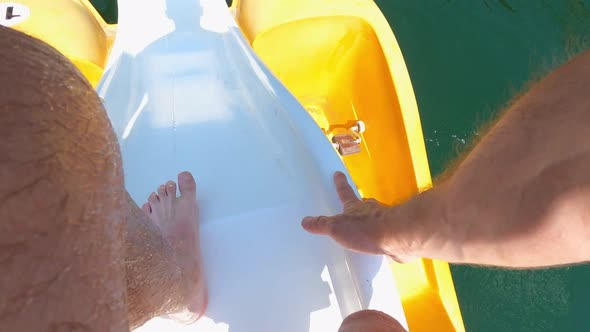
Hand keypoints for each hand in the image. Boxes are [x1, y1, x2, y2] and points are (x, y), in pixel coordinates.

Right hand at [301, 172, 415, 261]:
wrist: (397, 237)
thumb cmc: (366, 229)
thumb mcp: (337, 227)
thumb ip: (322, 224)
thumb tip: (305, 221)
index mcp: (355, 206)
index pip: (344, 192)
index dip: (340, 183)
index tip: (338, 173)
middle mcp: (370, 210)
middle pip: (362, 204)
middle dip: (358, 204)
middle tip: (355, 204)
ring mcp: (384, 221)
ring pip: (375, 218)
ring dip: (370, 221)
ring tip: (365, 229)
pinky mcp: (394, 235)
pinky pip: (384, 235)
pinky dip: (380, 238)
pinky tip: (378, 246)